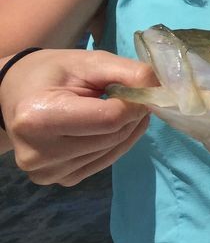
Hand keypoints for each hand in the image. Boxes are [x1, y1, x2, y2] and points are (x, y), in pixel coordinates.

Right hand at [1, 49, 156, 186]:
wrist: (18, 95)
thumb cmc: (53, 73)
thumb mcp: (89, 62)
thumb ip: (127, 72)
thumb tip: (160, 89)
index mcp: (39, 118)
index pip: (109, 119)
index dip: (135, 103)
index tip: (141, 88)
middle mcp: (39, 153)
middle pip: (112, 136)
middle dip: (133, 115)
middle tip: (133, 96)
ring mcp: (48, 172)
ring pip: (113, 150)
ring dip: (128, 129)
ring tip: (119, 108)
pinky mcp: (60, 180)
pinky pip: (105, 161)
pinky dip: (118, 142)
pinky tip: (112, 126)